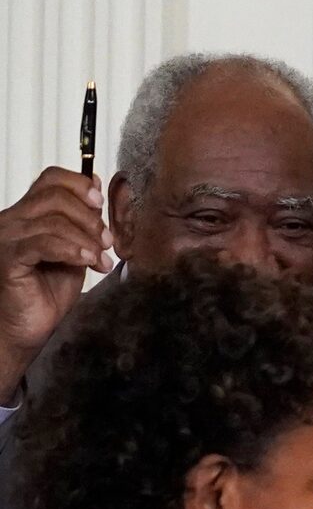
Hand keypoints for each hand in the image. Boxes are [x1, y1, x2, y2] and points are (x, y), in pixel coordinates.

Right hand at [0, 168, 109, 400]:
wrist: (30, 329)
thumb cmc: (49, 293)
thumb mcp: (77, 252)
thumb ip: (84, 226)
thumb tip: (99, 192)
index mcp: (30, 214)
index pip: (52, 179)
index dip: (81, 185)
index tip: (103, 204)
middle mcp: (14, 220)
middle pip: (56, 195)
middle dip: (90, 218)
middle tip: (107, 242)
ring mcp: (9, 237)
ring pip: (53, 219)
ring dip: (86, 238)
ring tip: (100, 260)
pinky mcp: (9, 258)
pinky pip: (43, 243)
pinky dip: (72, 250)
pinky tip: (89, 263)